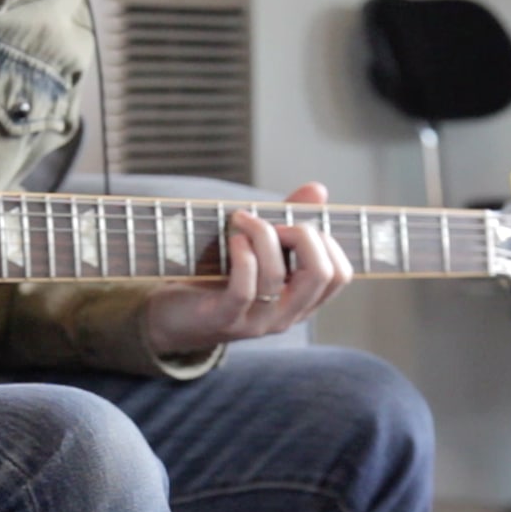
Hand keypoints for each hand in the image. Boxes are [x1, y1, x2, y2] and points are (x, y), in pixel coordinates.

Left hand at [143, 182, 352, 355]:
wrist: (170, 316)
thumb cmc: (216, 277)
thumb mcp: (258, 247)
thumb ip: (289, 221)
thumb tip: (319, 190)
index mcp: (300, 301)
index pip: (340, 275)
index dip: (326, 241)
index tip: (295, 225)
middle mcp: (286, 315)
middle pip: (322, 274)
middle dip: (304, 235)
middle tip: (274, 223)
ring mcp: (257, 321)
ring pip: (277, 275)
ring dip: (261, 234)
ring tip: (241, 220)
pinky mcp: (225, 320)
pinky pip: (244, 288)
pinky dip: (241, 255)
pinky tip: (233, 240)